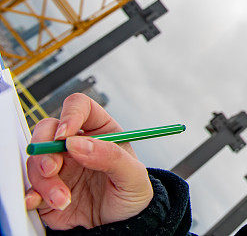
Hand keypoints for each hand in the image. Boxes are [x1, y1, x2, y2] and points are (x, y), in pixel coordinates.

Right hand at [24, 93, 153, 229]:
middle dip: (44, 148)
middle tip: (51, 169)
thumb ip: (110, 156)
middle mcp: (76, 145)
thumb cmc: (131, 194)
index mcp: (101, 131)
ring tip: (64, 199)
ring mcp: (59, 167)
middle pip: (47, 129)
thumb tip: (77, 143)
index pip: (80, 107)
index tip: (64, 136)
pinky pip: (29, 186)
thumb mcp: (133, 175)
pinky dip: (32, 194)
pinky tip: (45, 203)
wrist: (121, 226)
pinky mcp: (46, 190)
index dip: (69, 115)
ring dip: (44, 180)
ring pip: (36, 160)